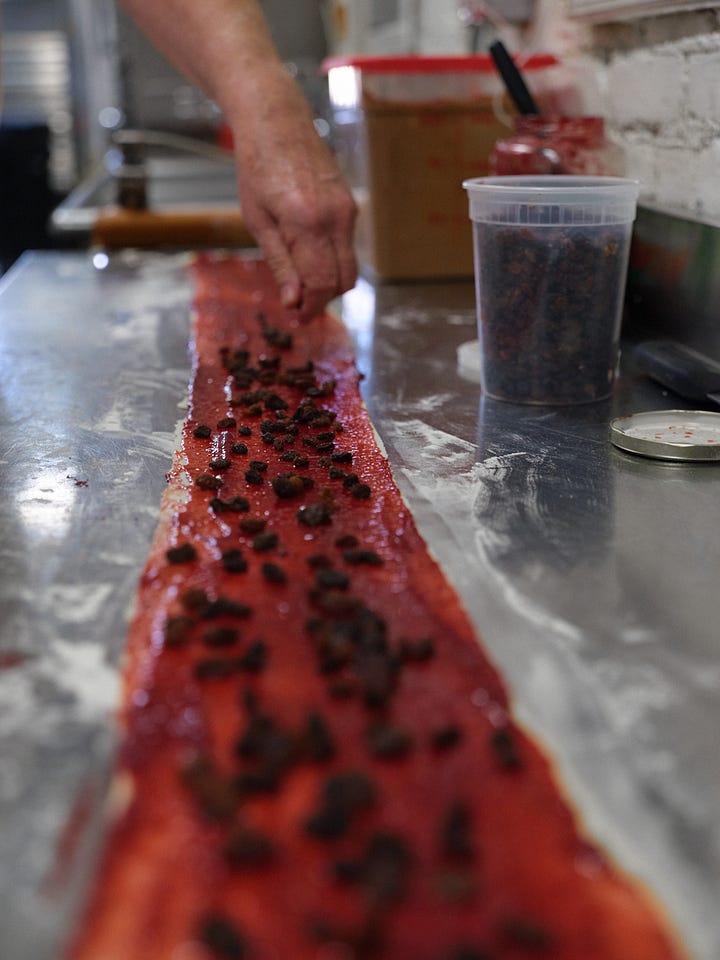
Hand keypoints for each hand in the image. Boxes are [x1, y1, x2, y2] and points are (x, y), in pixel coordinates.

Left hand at [231, 67, 357, 321]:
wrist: (277, 120)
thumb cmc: (258, 166)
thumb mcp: (258, 220)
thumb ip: (281, 263)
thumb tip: (294, 301)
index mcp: (306, 222)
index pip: (321, 283)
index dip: (311, 307)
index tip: (298, 318)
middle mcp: (335, 218)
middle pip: (344, 280)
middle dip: (323, 299)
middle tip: (300, 306)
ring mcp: (347, 210)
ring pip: (349, 265)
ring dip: (329, 281)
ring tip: (301, 281)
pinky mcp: (350, 205)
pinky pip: (347, 246)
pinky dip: (332, 260)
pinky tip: (308, 255)